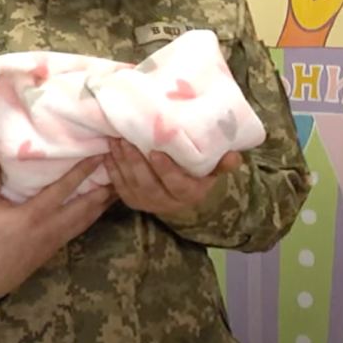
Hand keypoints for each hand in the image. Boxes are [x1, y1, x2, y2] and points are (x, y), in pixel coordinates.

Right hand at [0, 141, 116, 303]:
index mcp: (37, 214)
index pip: (66, 188)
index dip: (84, 170)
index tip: (101, 154)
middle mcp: (53, 226)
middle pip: (88, 205)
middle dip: (107, 187)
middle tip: (123, 169)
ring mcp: (57, 239)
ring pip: (88, 218)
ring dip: (104, 202)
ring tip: (120, 185)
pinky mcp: (55, 248)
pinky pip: (81, 228)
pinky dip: (94, 215)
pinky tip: (99, 209)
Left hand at [104, 138, 239, 216]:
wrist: (184, 193)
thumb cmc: (199, 173)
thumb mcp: (213, 170)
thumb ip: (223, 163)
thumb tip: (234, 156)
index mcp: (189, 194)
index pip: (176, 184)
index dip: (165, 170)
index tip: (155, 151)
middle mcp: (166, 202)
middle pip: (148, 184)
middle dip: (135, 162)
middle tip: (126, 140)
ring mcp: (147, 202)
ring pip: (131, 183)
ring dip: (121, 162)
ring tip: (115, 139)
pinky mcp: (132, 200)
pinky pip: (118, 185)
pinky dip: (112, 168)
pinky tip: (108, 151)